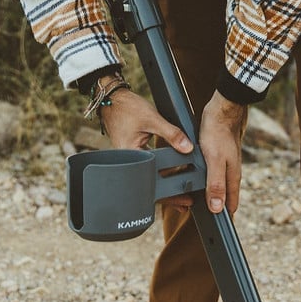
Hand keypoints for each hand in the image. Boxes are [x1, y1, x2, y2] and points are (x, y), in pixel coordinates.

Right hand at [98, 85, 194, 211]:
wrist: (112, 99)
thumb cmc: (127, 108)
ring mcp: (129, 159)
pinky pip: (147, 166)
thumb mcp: (152, 119)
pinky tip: (170, 175)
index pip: (152, 181)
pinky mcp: (132, 153)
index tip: (183, 197)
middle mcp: (127, 162)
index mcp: (129, 157)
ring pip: (149, 176)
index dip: (169, 191)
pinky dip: (159, 171)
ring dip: (164, 183)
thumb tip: (188, 148)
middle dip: (169, 193)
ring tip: (182, 192)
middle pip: (150, 184)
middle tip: (186, 202)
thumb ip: (172, 134)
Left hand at [199, 91, 247, 213]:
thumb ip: (216, 184)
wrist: (222, 108)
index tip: (217, 232)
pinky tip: (194, 180)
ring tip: (194, 204)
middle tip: (202, 221)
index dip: (224, 219)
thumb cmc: (218, 132)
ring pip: (217, 184)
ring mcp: (225, 163)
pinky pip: (211, 173)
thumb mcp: (214, 160)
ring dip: (208, 195)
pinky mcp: (218, 154)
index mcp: (232, 177)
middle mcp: (230, 172)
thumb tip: (217, 208)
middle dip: (215, 209)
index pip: (231, 205)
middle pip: (224, 196)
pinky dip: (204, 181)